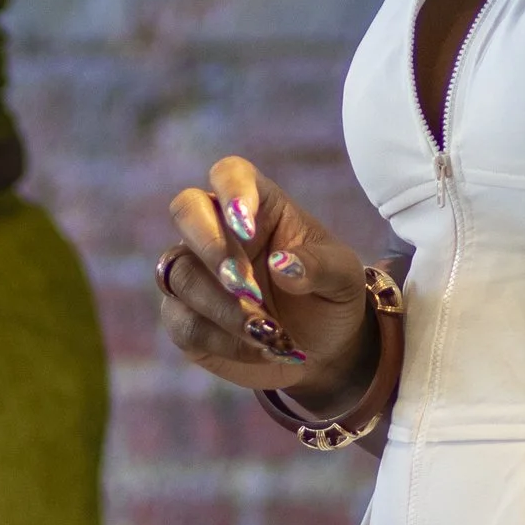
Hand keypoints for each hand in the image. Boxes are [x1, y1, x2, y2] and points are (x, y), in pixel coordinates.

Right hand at [159, 154, 375, 411]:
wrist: (321, 351)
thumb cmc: (331, 298)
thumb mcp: (343, 279)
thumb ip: (319, 266)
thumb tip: (282, 266)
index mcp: (259, 206)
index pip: (230, 173)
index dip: (231, 191)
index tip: (247, 227)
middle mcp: (218, 231)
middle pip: (185, 209)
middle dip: (211, 248)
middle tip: (246, 288)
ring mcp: (196, 272)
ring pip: (180, 274)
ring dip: (224, 308)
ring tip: (269, 333)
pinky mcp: (184, 315)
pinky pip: (181, 321)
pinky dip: (221, 340)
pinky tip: (258, 349)